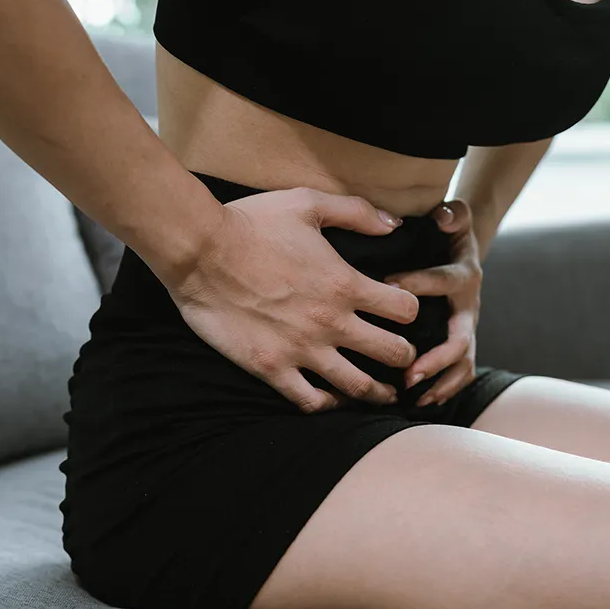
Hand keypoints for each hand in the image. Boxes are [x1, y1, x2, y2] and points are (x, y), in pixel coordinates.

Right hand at [168, 187, 420, 412]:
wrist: (199, 250)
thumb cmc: (252, 222)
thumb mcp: (308, 203)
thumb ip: (356, 212)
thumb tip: (394, 224)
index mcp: (345, 283)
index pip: (405, 309)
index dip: (410, 311)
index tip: (403, 313)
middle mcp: (331, 322)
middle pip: (393, 353)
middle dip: (404, 357)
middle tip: (403, 359)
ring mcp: (302, 350)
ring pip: (358, 386)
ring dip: (378, 392)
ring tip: (384, 394)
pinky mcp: (271, 368)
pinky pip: (310, 402)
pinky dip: (329, 405)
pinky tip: (333, 400)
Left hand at [384, 199, 481, 406]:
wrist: (465, 253)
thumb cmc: (450, 234)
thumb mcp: (456, 217)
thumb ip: (453, 214)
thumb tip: (443, 215)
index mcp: (465, 274)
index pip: (445, 281)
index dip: (418, 284)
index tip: (386, 287)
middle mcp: (470, 306)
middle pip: (461, 338)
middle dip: (437, 358)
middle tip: (409, 372)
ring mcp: (467, 329)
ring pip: (464, 364)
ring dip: (440, 382)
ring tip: (414, 396)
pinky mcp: (461, 345)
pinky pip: (459, 374)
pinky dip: (442, 390)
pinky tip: (418, 401)